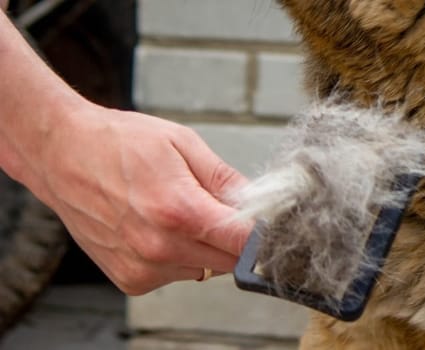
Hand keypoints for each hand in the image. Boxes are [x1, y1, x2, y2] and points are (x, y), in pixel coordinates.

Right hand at [15, 102, 252, 294]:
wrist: (60, 153)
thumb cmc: (118, 142)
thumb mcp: (183, 144)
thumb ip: (226, 180)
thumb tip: (262, 202)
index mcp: (179, 210)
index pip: (246, 242)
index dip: (263, 231)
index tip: (266, 219)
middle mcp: (160, 247)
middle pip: (230, 260)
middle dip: (233, 236)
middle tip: (215, 206)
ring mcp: (143, 268)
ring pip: (206, 269)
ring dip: (205, 247)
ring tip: (176, 211)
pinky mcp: (131, 280)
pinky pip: (178, 275)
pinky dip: (178, 256)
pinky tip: (156, 227)